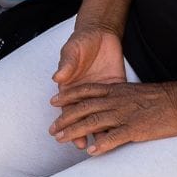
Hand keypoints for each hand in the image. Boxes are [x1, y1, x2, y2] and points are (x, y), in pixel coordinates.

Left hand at [49, 80, 176, 155]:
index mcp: (117, 89)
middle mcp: (117, 100)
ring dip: (75, 131)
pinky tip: (90, 152)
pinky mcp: (136, 128)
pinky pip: (115, 137)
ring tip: (61, 140)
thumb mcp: (135, 92)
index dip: (68, 96)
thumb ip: (120, 98)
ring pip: (93, 122)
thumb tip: (108, 106)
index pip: (86, 90)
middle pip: (84, 107)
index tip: (54, 101)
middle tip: (51, 129)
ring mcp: (125, 114)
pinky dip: (102, 144)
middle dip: (65, 118)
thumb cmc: (162, 97)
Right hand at [50, 26, 125, 147]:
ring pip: (99, 115)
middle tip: (81, 145)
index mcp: (71, 87)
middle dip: (80, 131)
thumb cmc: (82, 41)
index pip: (66, 109)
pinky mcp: (115, 87)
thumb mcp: (72, 50)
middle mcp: (85, 93)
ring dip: (99, 129)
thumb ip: (67, 64)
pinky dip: (116, 118)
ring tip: (100, 144)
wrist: (101, 32)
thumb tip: (58, 76)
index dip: (65, 123)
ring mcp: (101, 93)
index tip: (63, 136)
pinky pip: (115, 106)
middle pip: (82, 117)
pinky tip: (118, 130)